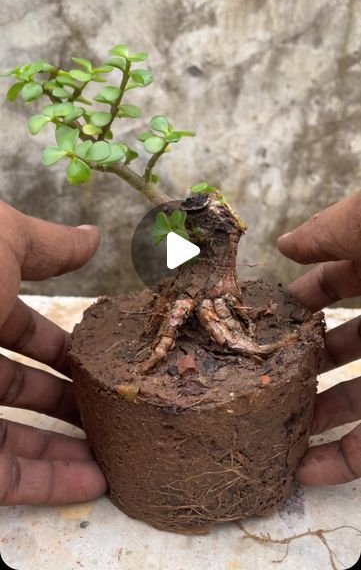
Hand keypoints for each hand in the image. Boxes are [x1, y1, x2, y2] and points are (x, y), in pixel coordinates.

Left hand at [0, 201, 106, 504]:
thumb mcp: (1, 241)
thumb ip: (48, 245)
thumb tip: (91, 237)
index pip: (21, 331)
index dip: (60, 345)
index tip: (95, 358)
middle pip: (21, 387)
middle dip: (65, 399)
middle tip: (106, 409)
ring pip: (16, 437)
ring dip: (65, 450)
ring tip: (112, 456)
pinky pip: (5, 477)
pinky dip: (48, 484)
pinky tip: (91, 483)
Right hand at [277, 190, 360, 484]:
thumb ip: (327, 232)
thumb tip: (286, 243)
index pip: (340, 282)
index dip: (305, 296)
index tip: (274, 313)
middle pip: (346, 344)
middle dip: (306, 360)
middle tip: (267, 375)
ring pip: (359, 399)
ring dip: (319, 417)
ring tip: (276, 432)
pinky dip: (344, 461)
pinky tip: (308, 470)